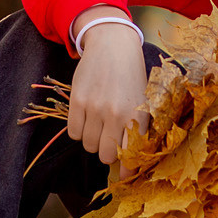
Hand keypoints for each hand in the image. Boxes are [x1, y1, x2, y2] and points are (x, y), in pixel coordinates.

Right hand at [67, 5, 148, 166]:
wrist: (113, 44)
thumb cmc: (132, 75)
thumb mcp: (143, 100)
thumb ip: (139, 129)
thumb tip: (130, 163)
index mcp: (137, 115)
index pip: (129, 155)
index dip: (125, 168)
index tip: (122, 173)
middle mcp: (116, 113)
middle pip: (105, 155)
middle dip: (107, 152)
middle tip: (109, 140)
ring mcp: (95, 107)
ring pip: (88, 145)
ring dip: (92, 141)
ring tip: (98, 126)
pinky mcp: (77, 100)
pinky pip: (73, 133)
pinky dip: (79, 131)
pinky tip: (86, 119)